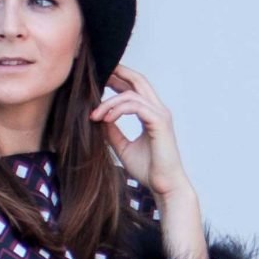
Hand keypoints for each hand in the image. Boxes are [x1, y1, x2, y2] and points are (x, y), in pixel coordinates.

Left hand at [92, 64, 191, 198]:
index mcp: (151, 113)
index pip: (136, 88)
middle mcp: (158, 110)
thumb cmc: (148, 169)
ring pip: (132, 94)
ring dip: (109, 102)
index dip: (119, 80)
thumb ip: (113, 132)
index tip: (99, 79)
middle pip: (138, 80)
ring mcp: (160, 115)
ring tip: (94, 115)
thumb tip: (99, 120)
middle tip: (98, 72)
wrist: (164, 186)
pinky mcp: (160, 123)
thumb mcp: (123, 147)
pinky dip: (118, 110)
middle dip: (118, 73)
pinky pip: (136, 106)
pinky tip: (106, 118)